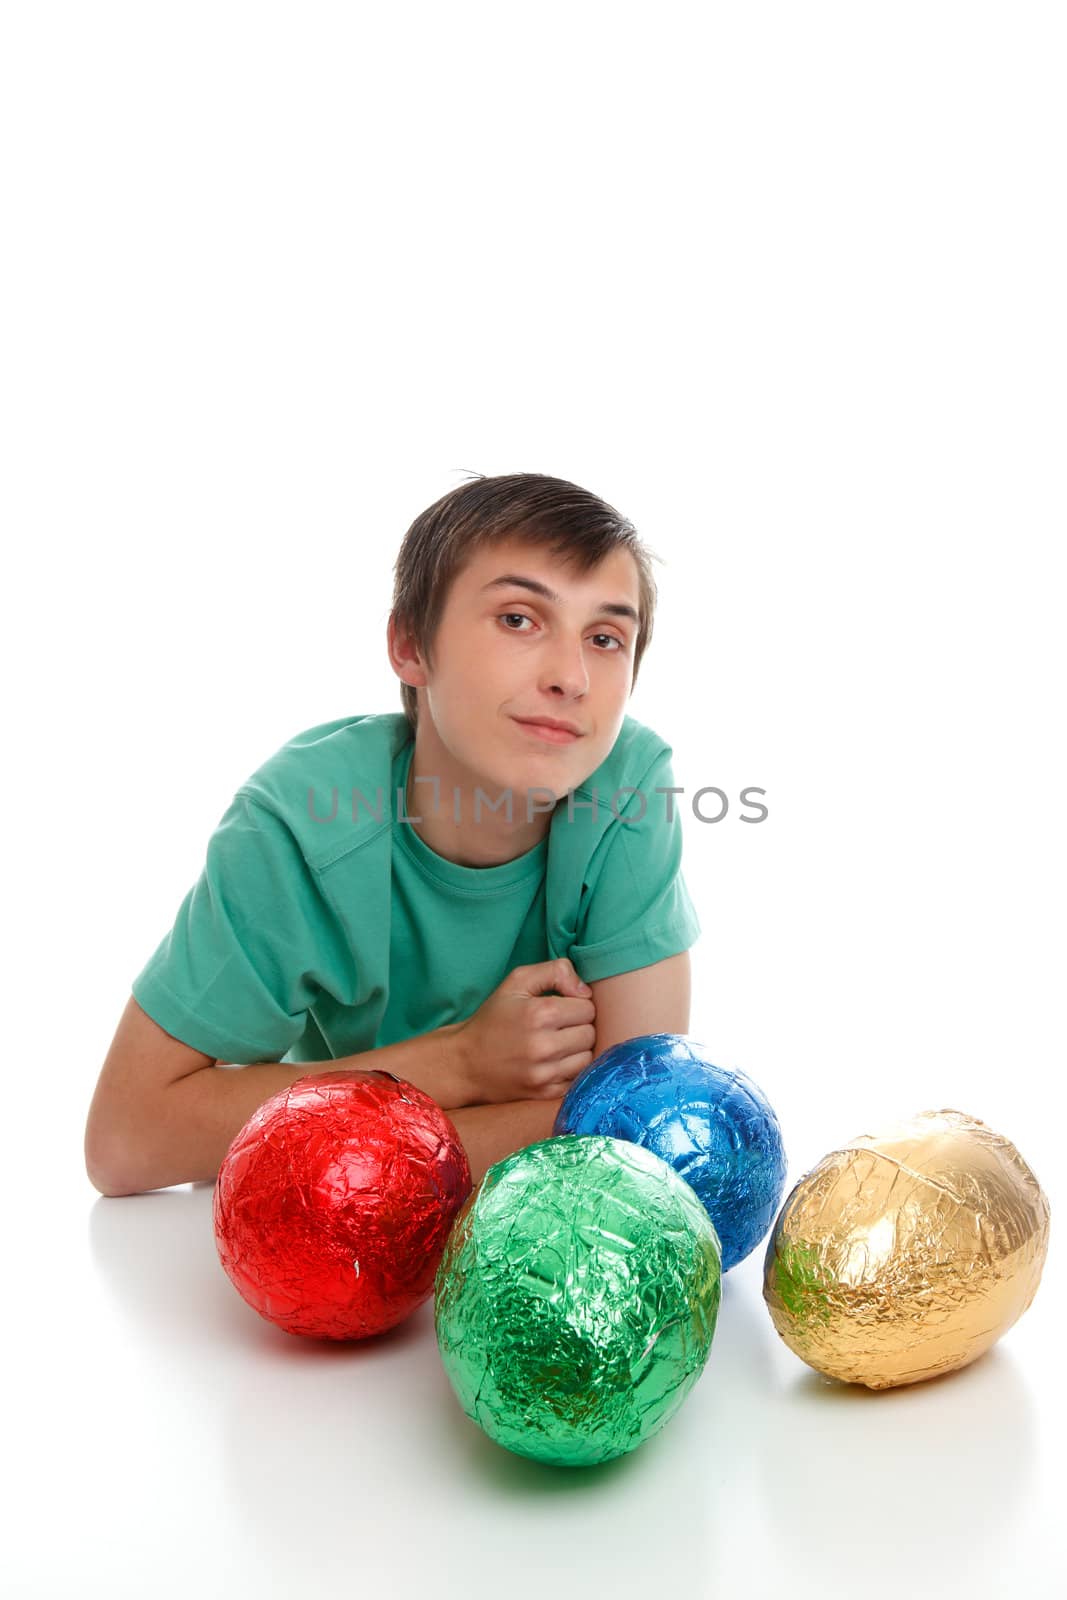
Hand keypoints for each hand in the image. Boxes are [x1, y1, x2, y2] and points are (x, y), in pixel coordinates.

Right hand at [450, 958, 596, 1105]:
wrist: (464, 1063)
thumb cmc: (493, 1019)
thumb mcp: (516, 982)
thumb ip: (555, 971)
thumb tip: (586, 991)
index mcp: (540, 1014)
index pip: (588, 1007)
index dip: (575, 1004)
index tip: (558, 1008)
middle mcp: (544, 1045)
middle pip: (590, 1033)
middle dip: (578, 1027)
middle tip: (558, 1026)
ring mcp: (545, 1073)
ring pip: (588, 1057)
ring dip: (577, 1050)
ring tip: (557, 1044)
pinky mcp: (545, 1093)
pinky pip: (578, 1079)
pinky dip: (571, 1070)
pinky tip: (554, 1062)